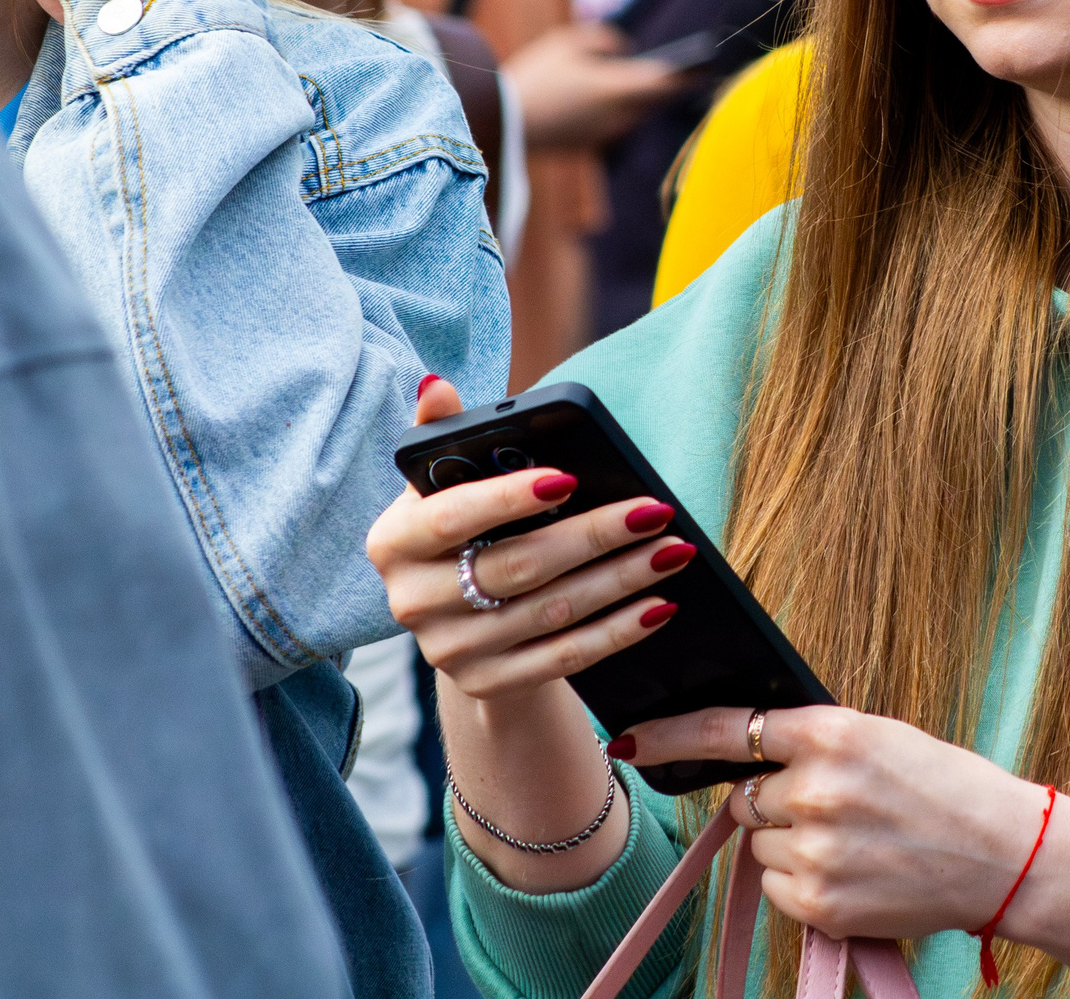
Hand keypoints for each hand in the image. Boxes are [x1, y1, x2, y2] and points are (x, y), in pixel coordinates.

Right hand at [364, 376, 694, 698]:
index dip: (508, 498)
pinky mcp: (487, 684)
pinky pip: (564, 658)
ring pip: (551, 612)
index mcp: (396, 541)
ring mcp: (450, 650)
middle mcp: (413, 600)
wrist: (459, 622)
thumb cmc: (464, 529)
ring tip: (673, 549)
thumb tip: (434, 385)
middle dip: (595, 536)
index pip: (453, 516)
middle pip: (518, 566)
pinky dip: (617, 632)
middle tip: (654, 511)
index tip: (570, 476)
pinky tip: (659, 606)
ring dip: (621, 581)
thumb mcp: (444, 486)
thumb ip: (444, 436)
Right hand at [504, 22, 689, 148]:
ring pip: (637, 113)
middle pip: (654, 100)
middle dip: (669, 85)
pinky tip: (629, 97)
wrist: (501, 123)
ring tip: (663, 80)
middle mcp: (617, 116)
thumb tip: (624, 48)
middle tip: (688, 71)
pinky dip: (625, 110)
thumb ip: (601, 39)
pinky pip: (617, 123)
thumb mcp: (565, 43)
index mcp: (614, 89)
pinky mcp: (590, 144)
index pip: (662, 82)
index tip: (704, 64)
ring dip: (647, 99)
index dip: (685, 73)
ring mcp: (604, 134)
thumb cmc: (534, 76)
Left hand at [615, 704, 1046, 942]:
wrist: (1001, 855)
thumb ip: (813, 742)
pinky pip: (777, 887)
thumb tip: (749, 754)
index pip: (732, 729)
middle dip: (775, 803)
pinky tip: (854, 872)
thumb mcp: (880, 738)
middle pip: (746, 798)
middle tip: (835, 807)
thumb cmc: (943, 788)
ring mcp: (816, 850)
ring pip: (761, 845)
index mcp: (834, 733)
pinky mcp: (820, 902)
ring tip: (857, 842)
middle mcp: (817, 789)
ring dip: (792, 845)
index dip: (673, 735)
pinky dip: (804, 882)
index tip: (629, 740)